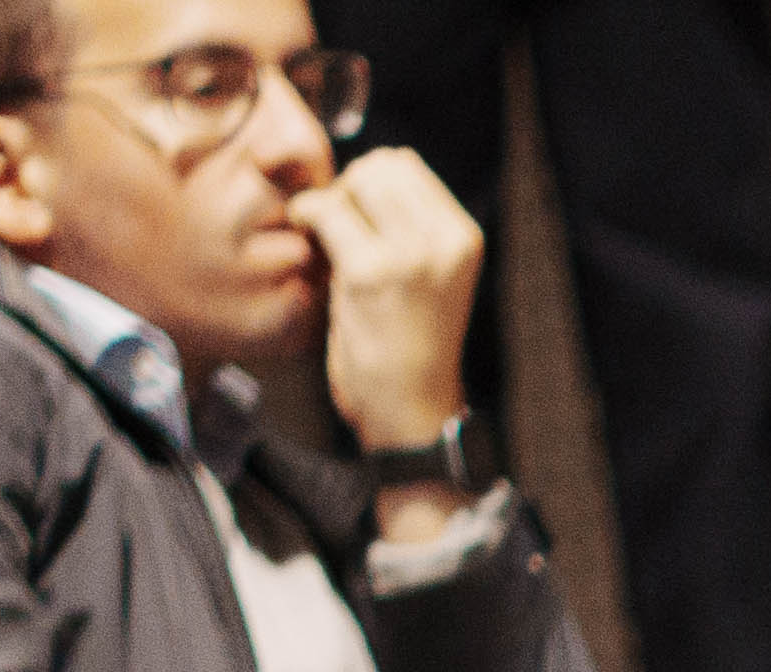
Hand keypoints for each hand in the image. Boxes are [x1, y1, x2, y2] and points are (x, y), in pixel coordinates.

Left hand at [290, 144, 483, 467]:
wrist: (411, 408)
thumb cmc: (407, 342)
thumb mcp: (425, 273)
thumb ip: (405, 223)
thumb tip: (360, 173)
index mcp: (464, 237)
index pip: (405, 164)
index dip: (368, 183)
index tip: (356, 218)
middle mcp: (446, 241)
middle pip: (378, 166)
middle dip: (347, 191)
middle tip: (338, 234)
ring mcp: (411, 256)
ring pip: (352, 183)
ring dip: (328, 207)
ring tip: (329, 245)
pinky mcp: (371, 272)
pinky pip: (323, 212)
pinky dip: (306, 222)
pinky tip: (312, 251)